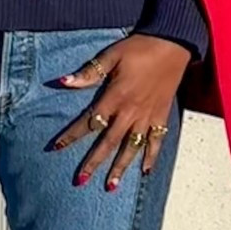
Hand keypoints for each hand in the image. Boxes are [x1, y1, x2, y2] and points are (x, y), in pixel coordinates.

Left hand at [50, 34, 188, 187]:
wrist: (173, 43)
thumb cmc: (140, 47)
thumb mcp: (111, 55)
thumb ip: (89, 73)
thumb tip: (63, 82)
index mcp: (116, 96)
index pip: (90, 121)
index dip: (72, 135)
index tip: (57, 147)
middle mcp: (131, 111)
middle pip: (108, 142)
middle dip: (93, 162)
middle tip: (80, 181)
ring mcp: (148, 116)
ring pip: (132, 148)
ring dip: (121, 167)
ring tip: (111, 186)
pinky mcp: (162, 116)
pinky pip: (157, 141)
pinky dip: (152, 157)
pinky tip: (145, 172)